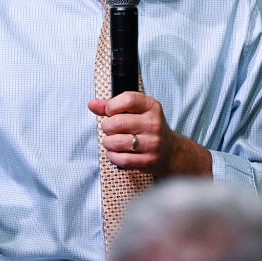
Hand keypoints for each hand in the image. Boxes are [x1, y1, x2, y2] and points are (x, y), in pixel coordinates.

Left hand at [88, 92, 211, 177]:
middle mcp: (154, 123)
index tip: (110, 112)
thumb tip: (92, 104)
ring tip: (111, 141)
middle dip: (106, 127)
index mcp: (151, 106)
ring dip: (108, 143)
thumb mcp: (135, 111)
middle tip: (109, 129)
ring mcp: (153, 143)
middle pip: (117, 122)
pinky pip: (121, 159)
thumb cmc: (147, 128)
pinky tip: (115, 153)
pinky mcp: (149, 160)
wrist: (169, 151)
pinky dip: (112, 156)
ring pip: (117, 142)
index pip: (127, 100)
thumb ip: (112, 106)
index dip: (112, 106)